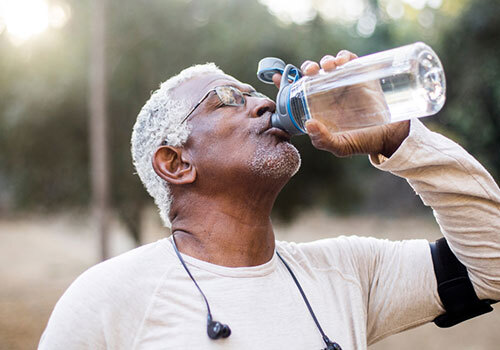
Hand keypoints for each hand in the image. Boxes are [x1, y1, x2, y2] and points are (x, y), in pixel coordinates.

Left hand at [272, 51, 408, 157]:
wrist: (390, 136)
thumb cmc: (363, 141)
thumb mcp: (340, 146)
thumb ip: (323, 140)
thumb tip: (309, 124)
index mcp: (319, 107)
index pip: (298, 92)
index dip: (285, 83)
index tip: (276, 78)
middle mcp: (329, 93)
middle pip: (312, 74)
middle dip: (308, 67)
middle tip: (311, 71)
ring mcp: (344, 83)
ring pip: (329, 65)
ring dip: (324, 61)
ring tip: (327, 67)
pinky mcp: (361, 75)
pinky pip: (350, 60)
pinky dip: (344, 56)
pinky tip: (342, 61)